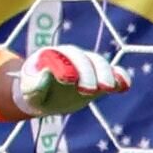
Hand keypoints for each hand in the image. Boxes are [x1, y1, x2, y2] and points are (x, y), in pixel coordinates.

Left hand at [14, 46, 131, 117]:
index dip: (67, 66)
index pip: (62, 56)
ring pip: (99, 63)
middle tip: (90, 91)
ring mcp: (87, 65)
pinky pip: (113, 73)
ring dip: (105, 75)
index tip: (70, 80)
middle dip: (89, 73)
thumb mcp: (28, 92)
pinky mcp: (100, 76)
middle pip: (84, 59)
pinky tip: (124, 86)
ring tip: (108, 88)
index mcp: (51, 55)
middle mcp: (71, 56)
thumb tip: (46, 72)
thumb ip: (34, 84)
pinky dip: (120, 77)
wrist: (46, 98)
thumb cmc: (33, 94)